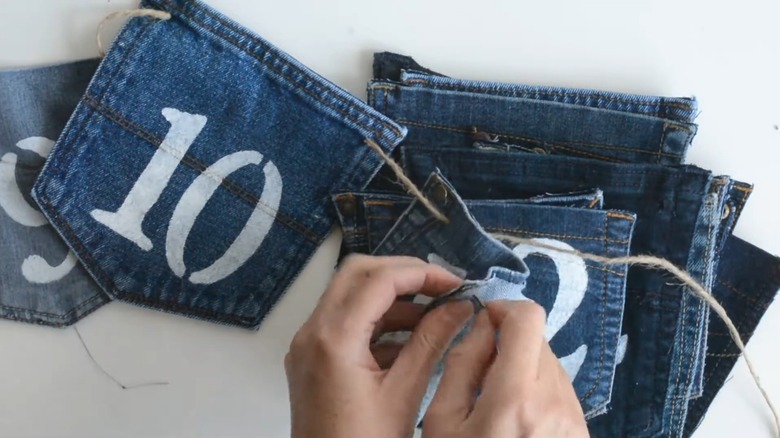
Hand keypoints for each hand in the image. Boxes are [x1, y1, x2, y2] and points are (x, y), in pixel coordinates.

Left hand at [285, 255, 473, 437]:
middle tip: (442, 288)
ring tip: (434, 315)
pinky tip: (410, 340)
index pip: (378, 279)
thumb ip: (432, 343)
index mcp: (333, 340)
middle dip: (403, 274)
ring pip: (348, 295)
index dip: (421, 273)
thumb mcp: (405, 395)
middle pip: (357, 274)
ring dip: (390, 298)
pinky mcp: (310, 360)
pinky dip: (375, 321)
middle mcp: (311, 334)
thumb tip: (461, 306)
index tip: (456, 283)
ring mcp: (306, 346)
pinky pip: (343, 323)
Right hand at [422, 300, 589, 437]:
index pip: (528, 319)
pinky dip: (538, 390)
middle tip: (481, 370)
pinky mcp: (583, 432)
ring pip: (551, 364)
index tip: (484, 321)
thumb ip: (460, 365)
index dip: (503, 309)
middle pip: (539, 340)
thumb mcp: (441, 422)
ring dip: (524, 367)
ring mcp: (574, 419)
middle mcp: (554, 402)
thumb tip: (482, 326)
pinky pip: (560, 390)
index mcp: (515, 396)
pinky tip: (516, 421)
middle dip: (508, 342)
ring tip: (497, 403)